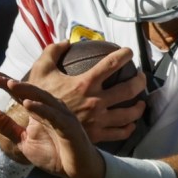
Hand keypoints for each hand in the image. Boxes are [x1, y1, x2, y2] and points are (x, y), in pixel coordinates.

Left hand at [0, 72, 105, 177]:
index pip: (20, 94)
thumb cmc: (54, 155)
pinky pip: (54, 116)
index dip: (5, 83)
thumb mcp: (24, 142)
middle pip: (30, 91)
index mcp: (39, 111)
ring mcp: (61, 116)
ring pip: (43, 99)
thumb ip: (7, 127)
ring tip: (11, 83)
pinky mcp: (69, 127)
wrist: (78, 171)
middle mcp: (51, 109)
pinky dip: (41, 109)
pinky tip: (28, 104)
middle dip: (12, 83)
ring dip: (27, 91)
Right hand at [21, 43, 146, 145]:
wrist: (36, 128)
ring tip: (141, 102)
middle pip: (129, 89)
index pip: (111, 64)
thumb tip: (67, 41)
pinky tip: (131, 124)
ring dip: (139, 107)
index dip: (124, 55)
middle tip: (141, 77)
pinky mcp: (97, 135)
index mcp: (85, 83)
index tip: (129, 52)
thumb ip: (52, 51)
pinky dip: (129, 128)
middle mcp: (95, 101)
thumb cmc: (39, 97)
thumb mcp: (41, 70)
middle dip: (140, 81)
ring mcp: (98, 120)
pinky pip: (119, 132)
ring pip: (129, 114)